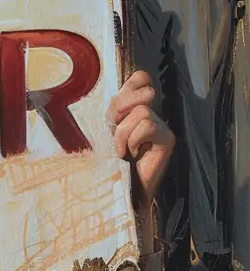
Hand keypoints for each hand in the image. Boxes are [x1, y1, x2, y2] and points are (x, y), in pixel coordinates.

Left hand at [108, 72, 172, 203]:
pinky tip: (132, 153)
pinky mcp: (167, 139)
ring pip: (142, 111)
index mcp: (136, 109)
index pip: (141, 78)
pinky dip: (133, 140)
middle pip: (143, 89)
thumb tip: (114, 101)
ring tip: (122, 150)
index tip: (114, 115)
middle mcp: (152, 114)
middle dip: (121, 109)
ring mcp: (162, 126)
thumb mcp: (104, 134)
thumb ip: (111, 114)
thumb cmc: (109, 164)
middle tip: (115, 131)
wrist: (121, 192)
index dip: (127, 90)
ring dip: (123, 132)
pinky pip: (148, 126)